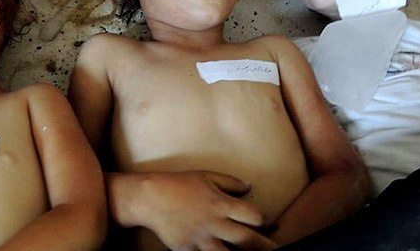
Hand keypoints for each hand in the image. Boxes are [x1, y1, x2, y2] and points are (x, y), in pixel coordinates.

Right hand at [139, 171, 278, 250]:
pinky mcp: (189, 250)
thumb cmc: (179, 184)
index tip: (268, 225)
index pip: (255, 216)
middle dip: (267, 248)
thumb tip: (250, 188)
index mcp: (221, 204)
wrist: (150, 198)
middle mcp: (215, 223)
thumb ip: (230, 182)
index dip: (265, 221)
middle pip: (249, 241)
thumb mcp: (205, 176)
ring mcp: (202, 239)